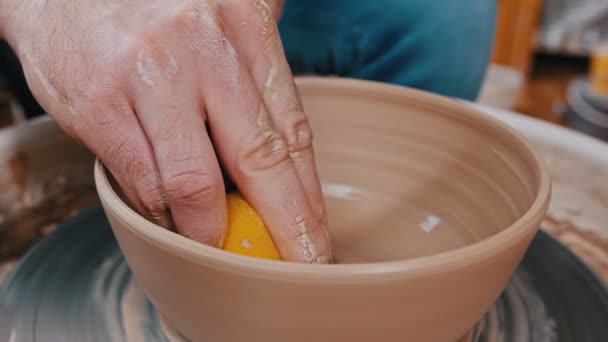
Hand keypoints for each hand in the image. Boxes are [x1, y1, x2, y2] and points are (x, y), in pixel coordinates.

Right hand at [1, 0, 331, 262]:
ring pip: (196, 185)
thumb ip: (257, 68)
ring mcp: (150, 76)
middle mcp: (204, 47)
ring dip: (211, 231)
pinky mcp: (101, 104)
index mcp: (245, 25)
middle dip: (287, 225)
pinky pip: (143, 183)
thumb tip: (291, 136)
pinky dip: (161, 214)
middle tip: (301, 265)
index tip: (318, 235)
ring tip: (219, 247)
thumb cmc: (153, 13)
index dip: (309, 194)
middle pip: (260, 159)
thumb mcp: (219, 20)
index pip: (293, 127)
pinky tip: (170, 219)